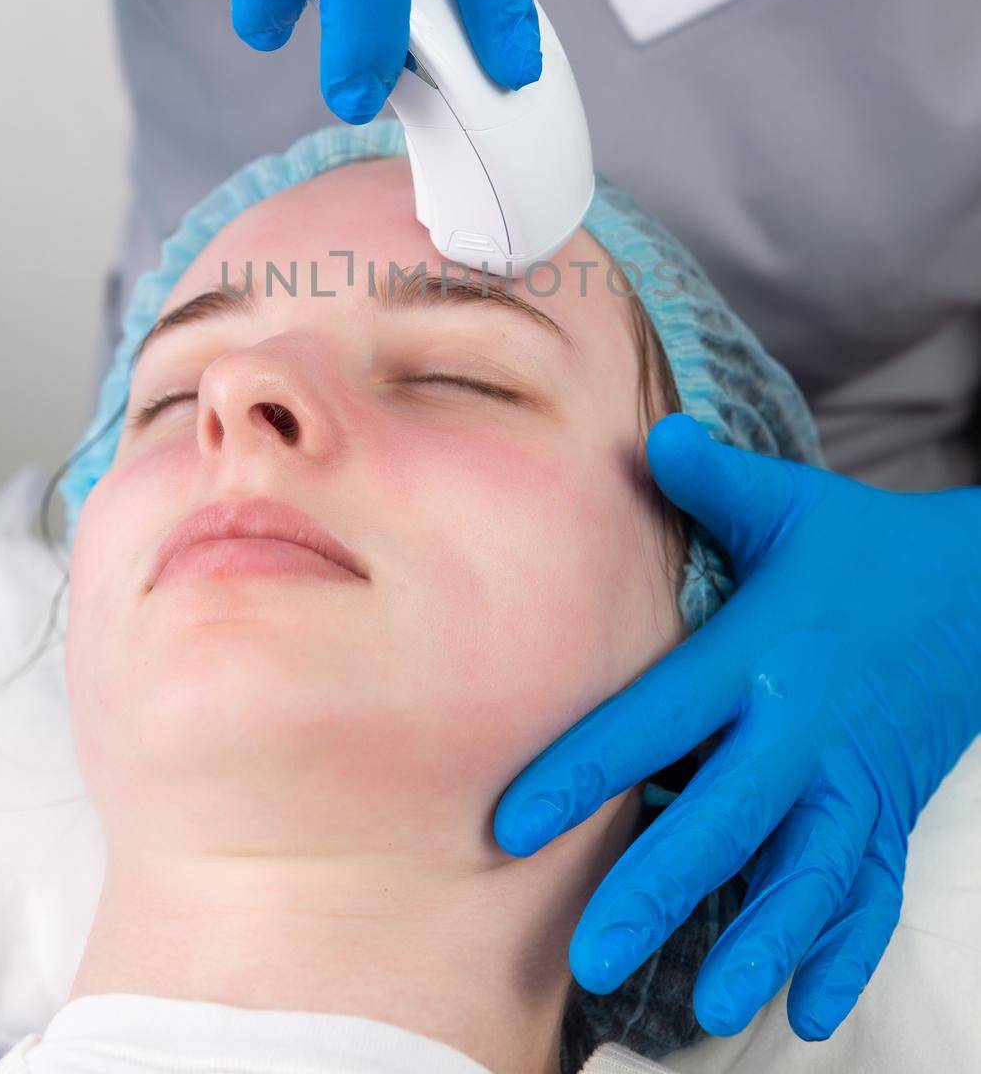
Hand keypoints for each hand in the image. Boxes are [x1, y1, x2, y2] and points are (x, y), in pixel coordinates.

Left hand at [493, 412, 980, 1039]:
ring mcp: (856, 777)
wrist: (977, 592)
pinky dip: (845, 950)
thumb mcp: (792, 506)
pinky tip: (807, 1010)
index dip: (585, 768)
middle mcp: (805, 725)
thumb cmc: (863, 548)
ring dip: (762, 937)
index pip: (659, 717)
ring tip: (713, 1002)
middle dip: (660, 886)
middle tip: (591, 953)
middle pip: (727, 815)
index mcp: (762, 651)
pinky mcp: (891, 808)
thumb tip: (652, 437)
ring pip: (808, 871)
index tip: (512, 822)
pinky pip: (872, 891)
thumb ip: (715, 482)